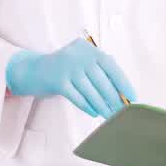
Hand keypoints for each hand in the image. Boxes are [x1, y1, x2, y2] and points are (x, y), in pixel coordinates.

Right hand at [5, 39, 136, 117]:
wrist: (33, 70)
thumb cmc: (65, 68)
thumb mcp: (81, 61)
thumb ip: (99, 70)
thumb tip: (121, 91)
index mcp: (88, 49)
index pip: (110, 66)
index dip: (123, 83)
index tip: (131, 97)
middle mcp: (78, 55)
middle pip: (101, 81)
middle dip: (113, 99)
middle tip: (121, 112)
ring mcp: (67, 67)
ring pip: (90, 91)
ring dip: (102, 105)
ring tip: (109, 116)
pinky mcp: (58, 80)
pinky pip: (76, 96)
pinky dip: (87, 105)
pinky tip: (94, 112)